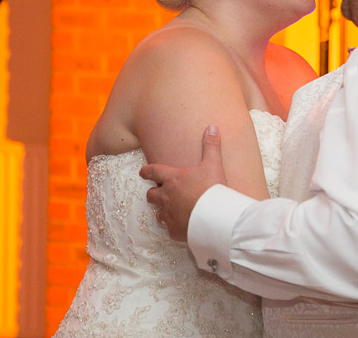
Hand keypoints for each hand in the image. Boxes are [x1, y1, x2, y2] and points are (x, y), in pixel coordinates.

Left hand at [140, 125, 226, 240]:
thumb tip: (212, 127)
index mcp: (172, 179)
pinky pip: (169, 228)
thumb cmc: (212, 189)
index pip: (152, 172)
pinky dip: (174, 226)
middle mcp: (166, 197)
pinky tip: (182, 225)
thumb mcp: (213, 164)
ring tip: (170, 210)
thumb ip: (211, 146)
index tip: (142, 172)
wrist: (215, 218)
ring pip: (158, 213)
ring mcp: (168, 215)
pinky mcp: (174, 230)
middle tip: (158, 192)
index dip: (146, 171)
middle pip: (151, 195)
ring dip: (162, 210)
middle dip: (153, 193)